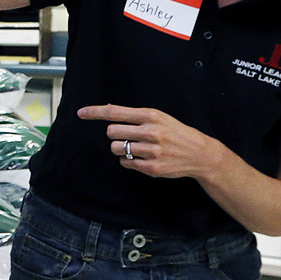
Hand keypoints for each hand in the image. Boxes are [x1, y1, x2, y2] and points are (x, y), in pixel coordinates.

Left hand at [76, 104, 222, 179]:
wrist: (199, 153)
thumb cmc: (175, 132)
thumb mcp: (159, 117)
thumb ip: (135, 116)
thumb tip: (109, 112)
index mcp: (151, 116)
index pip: (115, 112)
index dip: (95, 112)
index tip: (81, 113)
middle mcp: (150, 132)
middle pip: (111, 132)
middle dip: (115, 134)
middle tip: (127, 136)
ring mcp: (151, 151)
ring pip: (116, 148)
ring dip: (120, 148)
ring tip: (136, 147)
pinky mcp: (151, 167)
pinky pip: (125, 162)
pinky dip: (128, 160)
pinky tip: (141, 157)